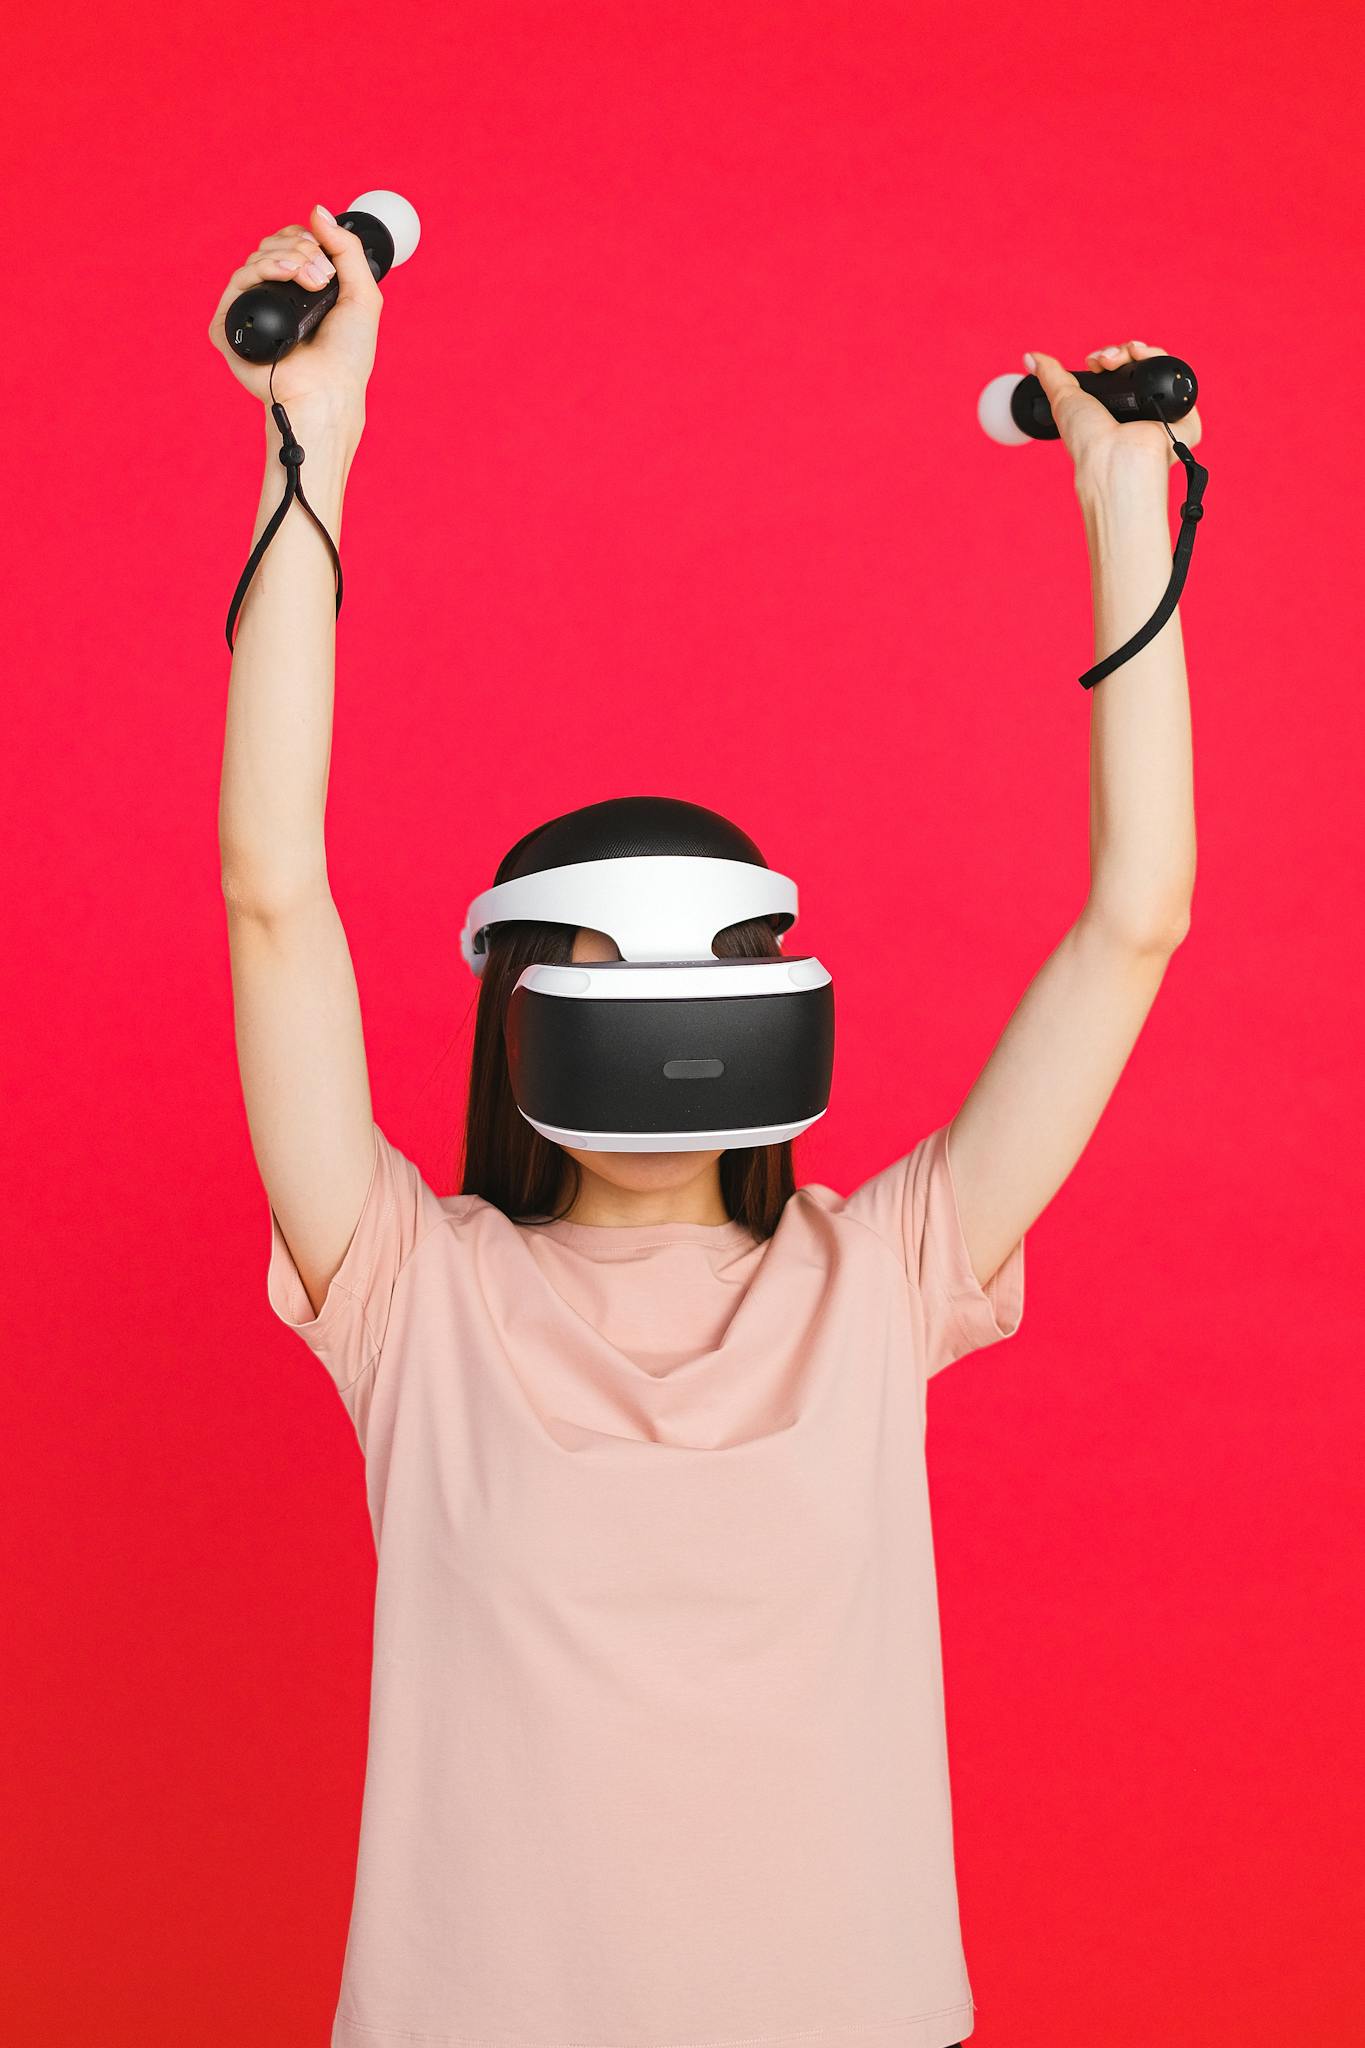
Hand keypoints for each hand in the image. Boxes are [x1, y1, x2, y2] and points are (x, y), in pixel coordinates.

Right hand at [207, 202, 382, 418]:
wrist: (329, 392)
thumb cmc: (347, 356)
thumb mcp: (362, 294)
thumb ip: (345, 248)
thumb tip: (316, 209)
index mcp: (299, 292)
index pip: (290, 243)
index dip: (306, 240)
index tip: (328, 263)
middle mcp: (274, 299)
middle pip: (272, 245)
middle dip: (300, 248)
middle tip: (321, 276)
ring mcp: (252, 312)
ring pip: (255, 259)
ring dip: (285, 257)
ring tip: (310, 280)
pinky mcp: (231, 328)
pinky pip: (237, 284)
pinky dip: (260, 271)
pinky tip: (283, 278)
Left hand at [1026, 339, 1202, 495]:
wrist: (1114, 459)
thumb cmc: (1088, 441)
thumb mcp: (1064, 401)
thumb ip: (1051, 376)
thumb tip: (1030, 357)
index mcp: (1115, 412)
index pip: (1119, 373)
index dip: (1108, 359)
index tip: (1093, 360)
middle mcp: (1140, 412)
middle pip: (1139, 366)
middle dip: (1122, 353)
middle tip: (1106, 359)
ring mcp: (1164, 413)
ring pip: (1160, 367)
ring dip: (1142, 351)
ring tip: (1126, 354)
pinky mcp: (1186, 418)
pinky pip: (1182, 378)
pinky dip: (1165, 361)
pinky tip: (1147, 356)